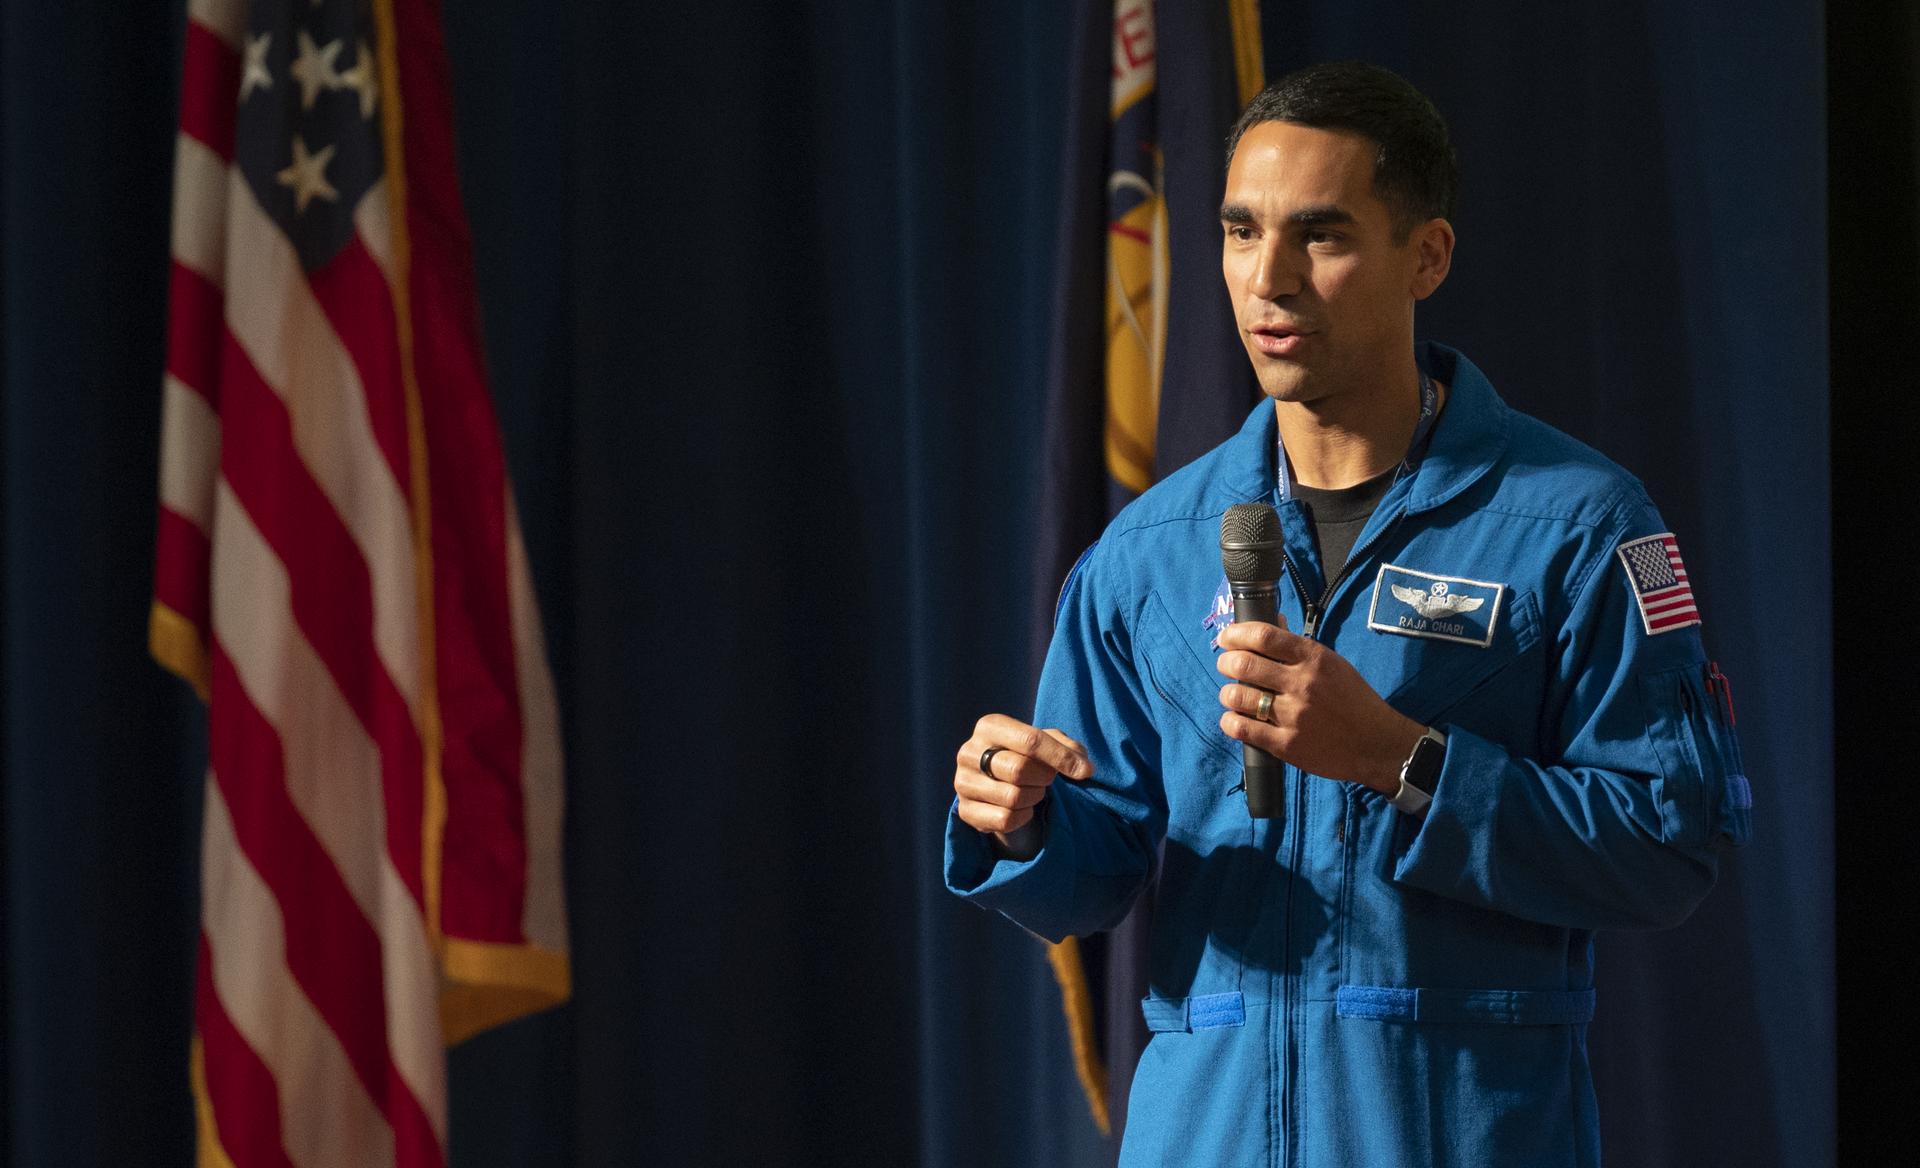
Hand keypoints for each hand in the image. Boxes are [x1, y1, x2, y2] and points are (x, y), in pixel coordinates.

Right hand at [954, 714, 1094, 843]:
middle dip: (1044, 778)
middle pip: (1019, 770)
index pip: (1030, 740)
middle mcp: (969, 752)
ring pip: (1012, 798)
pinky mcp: (964, 810)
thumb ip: (1068, 748)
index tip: (1086, 771)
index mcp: (989, 726)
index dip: (1061, 757)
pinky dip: (1022, 817)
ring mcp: (963, 782)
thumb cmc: (1026, 756)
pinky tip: (1020, 808)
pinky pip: (1004, 820)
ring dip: (1033, 797)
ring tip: (1032, 790)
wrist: (997, 781)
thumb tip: (1085, 768)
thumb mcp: (1048, 743)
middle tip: (1047, 778)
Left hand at [1213, 620, 1424, 794]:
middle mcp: (1301, 684)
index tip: (1226, 638)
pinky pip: (1242, 729)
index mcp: (1313, 659)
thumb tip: (1272, 621)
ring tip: (1233, 695)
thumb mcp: (1332, 664)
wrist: (1377, 744)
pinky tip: (1234, 719)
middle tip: (1226, 666)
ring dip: (1228, 693)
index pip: (1263, 636)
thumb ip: (1298, 647)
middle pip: (1243, 663)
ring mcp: (1293, 715)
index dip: (1236, 634)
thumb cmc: (1354, 700)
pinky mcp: (1286, 745)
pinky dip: (1230, 721)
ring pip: (1238, 696)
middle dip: (1226, 662)